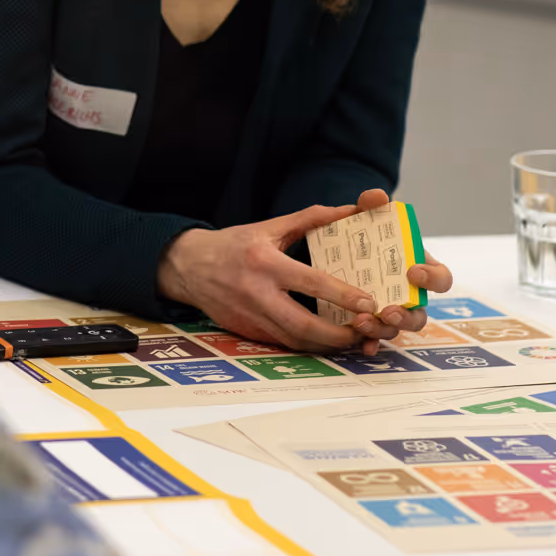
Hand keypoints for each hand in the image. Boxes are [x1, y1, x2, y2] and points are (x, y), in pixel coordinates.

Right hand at [158, 188, 455, 354]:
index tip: (368, 302)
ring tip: (352, 340)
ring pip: (294, 341)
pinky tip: (325, 342)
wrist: (188, 267)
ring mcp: (250, 317)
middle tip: (365, 331)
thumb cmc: (233, 244)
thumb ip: (309, 219)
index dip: (342, 295)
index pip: (310, 282)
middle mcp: (256, 293)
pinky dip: (307, 346)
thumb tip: (347, 210)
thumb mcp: (268, 226)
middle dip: (338, 334)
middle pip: (304, 325)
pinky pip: (282, 344)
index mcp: (264, 261)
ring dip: (326, 345)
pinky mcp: (246, 333)